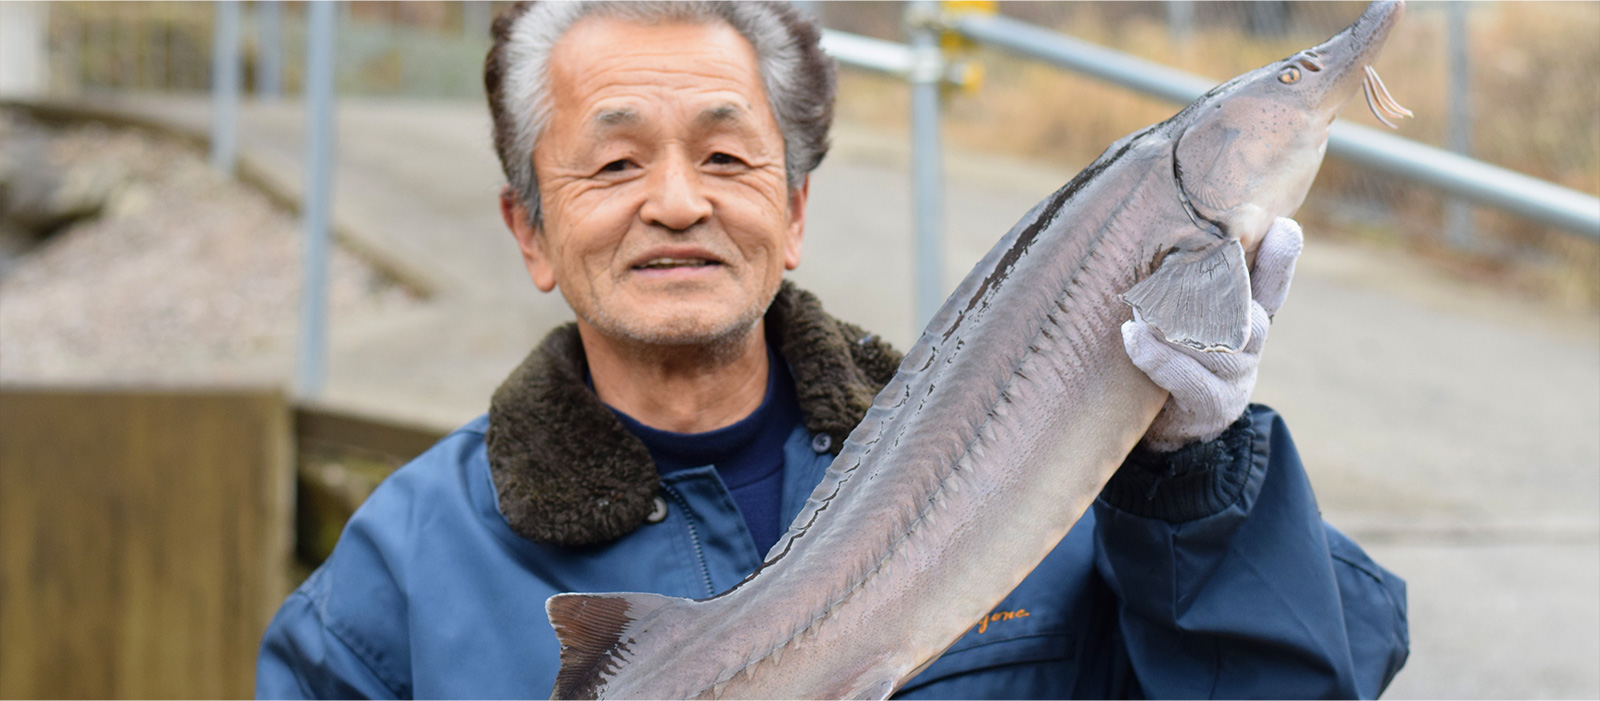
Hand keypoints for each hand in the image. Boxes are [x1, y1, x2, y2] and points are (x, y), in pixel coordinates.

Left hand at [1122, 218, 1302, 451]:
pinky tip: (1133, 338)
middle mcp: (1251, 347)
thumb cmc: (1173, 360)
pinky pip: (1189, 378)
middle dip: (1212, 297)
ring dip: (1173, 329)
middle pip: (1250, 316)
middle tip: (1166, 277)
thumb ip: (1183, 287)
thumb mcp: (1181, 320)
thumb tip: (1162, 245)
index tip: (1285, 228)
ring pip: (1218, 347)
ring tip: (1139, 314)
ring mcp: (1237, 379)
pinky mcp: (1214, 406)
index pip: (1272, 286)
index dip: (1281, 260)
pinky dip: (1156, 357)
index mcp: (1249, 318)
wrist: (1169, 427)